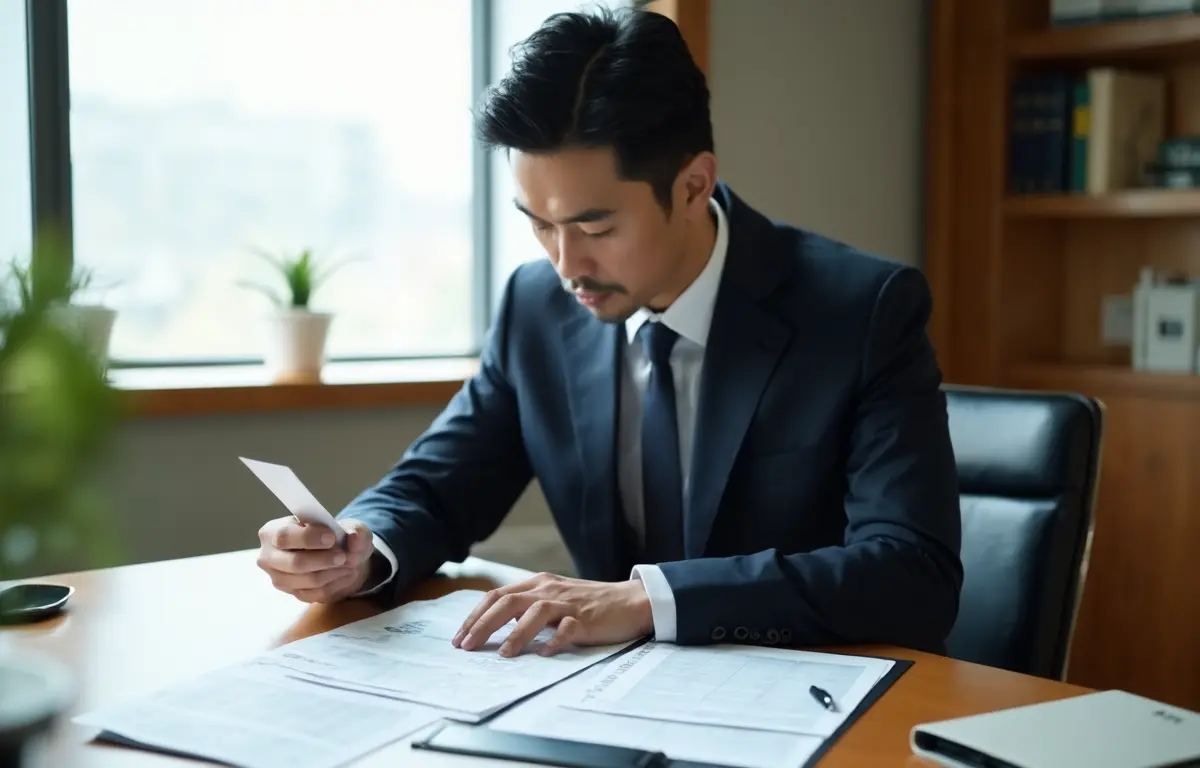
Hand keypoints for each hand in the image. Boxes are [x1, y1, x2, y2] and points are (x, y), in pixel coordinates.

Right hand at [256, 516, 374, 602]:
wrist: (338, 555)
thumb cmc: (334, 535)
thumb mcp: (349, 526)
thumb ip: (355, 529)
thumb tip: (354, 537)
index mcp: (272, 532)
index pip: (284, 536)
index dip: (308, 538)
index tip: (331, 537)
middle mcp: (269, 557)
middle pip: (295, 563)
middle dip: (323, 560)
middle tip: (343, 556)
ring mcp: (280, 579)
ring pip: (309, 580)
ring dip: (334, 572)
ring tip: (351, 563)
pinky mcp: (294, 594)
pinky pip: (317, 593)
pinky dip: (337, 583)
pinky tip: (348, 573)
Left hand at [451, 572, 652, 657]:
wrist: (630, 601)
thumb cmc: (589, 603)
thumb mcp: (554, 597)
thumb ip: (528, 606)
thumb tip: (494, 626)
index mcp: (538, 583)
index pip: (497, 595)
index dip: (475, 616)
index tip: (460, 637)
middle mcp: (549, 589)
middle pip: (508, 601)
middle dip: (483, 624)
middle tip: (467, 646)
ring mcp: (568, 603)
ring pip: (535, 613)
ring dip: (515, 634)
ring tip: (502, 654)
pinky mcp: (587, 619)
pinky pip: (567, 629)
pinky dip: (554, 642)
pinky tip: (544, 654)